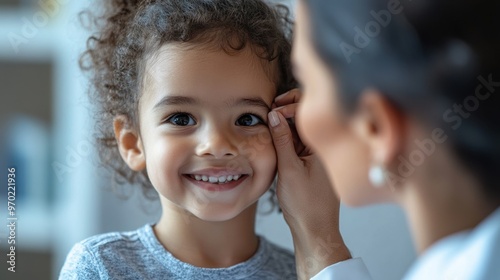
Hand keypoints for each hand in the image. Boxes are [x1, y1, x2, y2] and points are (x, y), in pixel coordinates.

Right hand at [268, 89, 350, 278]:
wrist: (315, 229)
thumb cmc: (306, 204)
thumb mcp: (289, 169)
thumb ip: (281, 140)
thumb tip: (274, 114)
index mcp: (323, 145)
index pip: (308, 112)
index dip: (289, 106)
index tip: (272, 111)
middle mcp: (322, 146)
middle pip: (304, 117)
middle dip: (286, 110)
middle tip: (269, 112)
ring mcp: (316, 153)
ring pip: (298, 129)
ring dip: (284, 125)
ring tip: (267, 125)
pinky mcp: (309, 161)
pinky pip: (297, 142)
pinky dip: (285, 138)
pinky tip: (273, 140)